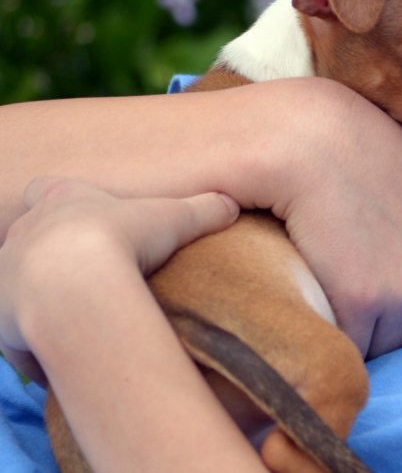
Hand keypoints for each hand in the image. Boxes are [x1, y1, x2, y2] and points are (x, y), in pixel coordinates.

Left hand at [0, 177, 238, 382]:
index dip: (60, 201)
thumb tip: (232, 206)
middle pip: (26, 236)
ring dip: (42, 301)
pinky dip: (37, 348)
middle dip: (50, 255)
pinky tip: (66, 359)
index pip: (46, 189)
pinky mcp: (2, 320)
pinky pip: (16, 338)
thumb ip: (205, 210)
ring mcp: (8, 274)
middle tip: (87, 275)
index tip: (84, 219)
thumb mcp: (175, 218)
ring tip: (80, 321)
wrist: (71, 283)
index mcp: (61, 199)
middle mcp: (25, 232)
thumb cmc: (120, 238)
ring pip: (17, 286)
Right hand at [252, 80, 401, 358]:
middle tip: (355, 286)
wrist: (312, 141)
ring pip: (383, 347)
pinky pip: (350, 345)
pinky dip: (332, 331)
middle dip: (392, 326)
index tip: (390, 297)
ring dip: (360, 332)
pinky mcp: (362, 301)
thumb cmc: (361, 156)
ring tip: (334, 286)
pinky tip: (317, 295)